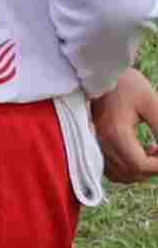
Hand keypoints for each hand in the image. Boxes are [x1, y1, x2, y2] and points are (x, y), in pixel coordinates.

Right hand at [98, 70, 157, 186]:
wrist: (100, 72)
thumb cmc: (127, 84)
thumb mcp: (151, 104)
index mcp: (116, 133)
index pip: (140, 165)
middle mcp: (103, 142)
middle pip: (132, 173)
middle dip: (153, 168)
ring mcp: (97, 143)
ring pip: (121, 175)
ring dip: (140, 171)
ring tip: (152, 151)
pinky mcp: (96, 142)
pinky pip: (111, 168)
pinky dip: (127, 169)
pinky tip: (138, 152)